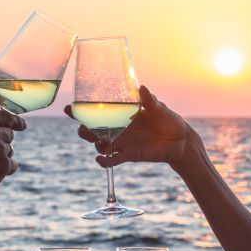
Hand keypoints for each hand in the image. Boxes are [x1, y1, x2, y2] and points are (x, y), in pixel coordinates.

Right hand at [0, 108, 24, 196]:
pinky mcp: (3, 166)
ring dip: (0, 156)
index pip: (7, 117)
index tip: (22, 126)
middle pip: (8, 136)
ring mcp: (0, 148)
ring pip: (9, 151)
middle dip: (0, 143)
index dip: (16, 122)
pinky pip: (12, 165)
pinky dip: (5, 169)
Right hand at [65, 85, 196, 168]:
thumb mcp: (158, 108)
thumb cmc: (169, 120)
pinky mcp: (129, 155)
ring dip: (94, 143)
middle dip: (83, 129)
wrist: (180, 140)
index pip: (98, 111)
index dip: (82, 110)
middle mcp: (118, 129)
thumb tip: (142, 88)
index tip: (69, 108)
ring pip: (100, 144)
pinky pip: (113, 160)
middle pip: (93, 130)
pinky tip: (100, 159)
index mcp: (122, 114)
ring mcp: (122, 142)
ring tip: (97, 140)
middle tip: (81, 126)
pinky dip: (105, 161)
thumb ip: (149, 100)